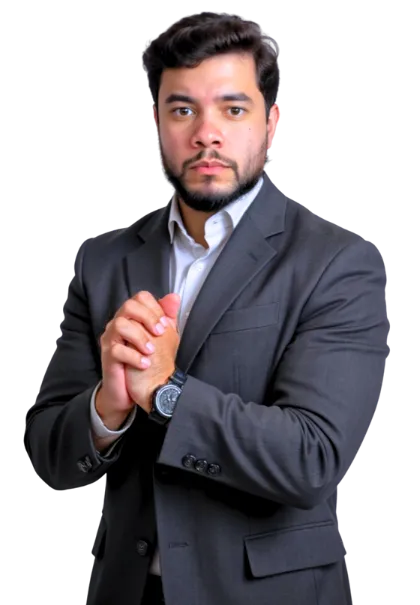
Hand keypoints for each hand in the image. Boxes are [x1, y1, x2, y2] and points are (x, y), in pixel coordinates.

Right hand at [96, 291, 177, 429]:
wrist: (138, 389)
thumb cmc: (148, 360)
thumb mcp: (163, 337)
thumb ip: (167, 317)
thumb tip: (174, 297)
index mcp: (132, 317)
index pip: (140, 298)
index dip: (155, 308)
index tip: (165, 325)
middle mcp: (119, 324)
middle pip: (129, 305)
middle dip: (148, 318)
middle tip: (160, 333)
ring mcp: (111, 339)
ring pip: (120, 324)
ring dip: (140, 337)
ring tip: (151, 351)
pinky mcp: (107, 356)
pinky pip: (116, 350)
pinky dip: (134, 357)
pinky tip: (145, 364)